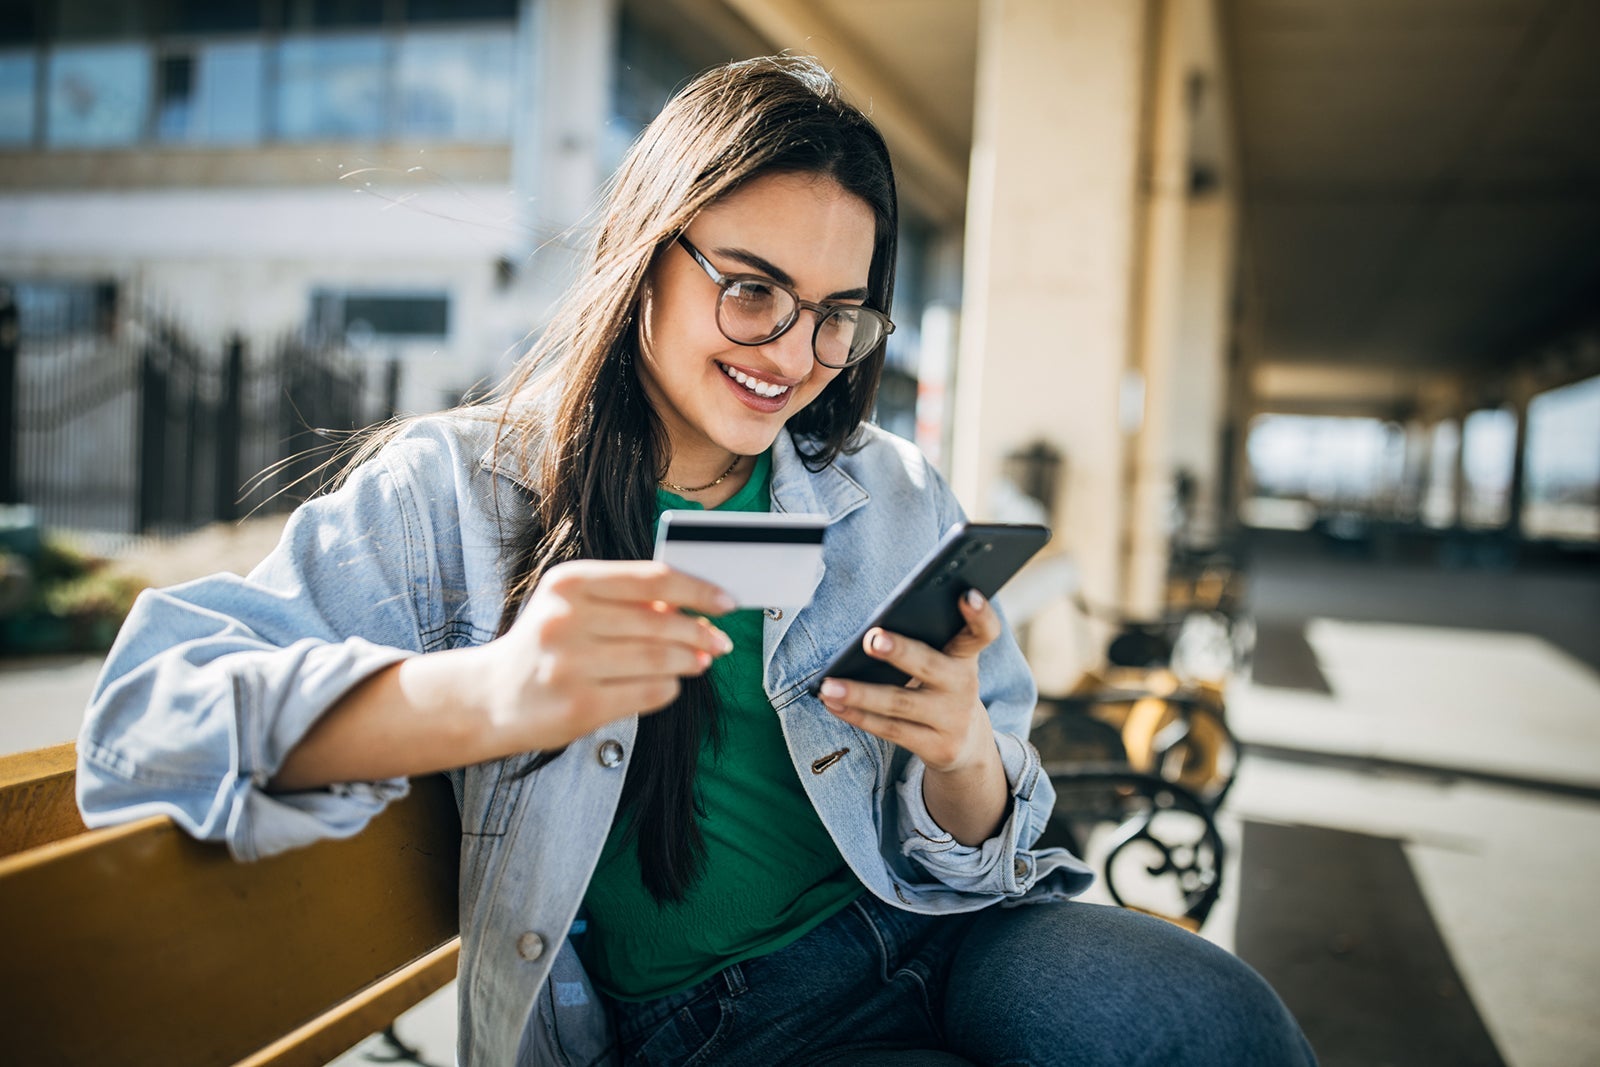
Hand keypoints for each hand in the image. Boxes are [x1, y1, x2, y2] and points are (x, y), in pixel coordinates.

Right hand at [478, 560, 734, 752]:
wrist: (491, 697)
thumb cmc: (548, 644)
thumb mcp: (575, 606)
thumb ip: (627, 600)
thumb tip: (695, 606)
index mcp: (569, 583)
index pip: (651, 579)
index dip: (698, 590)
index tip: (728, 602)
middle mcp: (565, 619)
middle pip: (659, 622)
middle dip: (700, 632)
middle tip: (721, 642)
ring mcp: (570, 665)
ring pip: (657, 660)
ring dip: (689, 661)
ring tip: (701, 661)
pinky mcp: (578, 707)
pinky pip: (647, 694)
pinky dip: (668, 688)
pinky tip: (671, 684)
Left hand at [817, 588, 1000, 773]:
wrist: (968, 745)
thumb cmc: (942, 688)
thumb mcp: (946, 664)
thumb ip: (923, 646)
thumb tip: (868, 637)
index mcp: (966, 656)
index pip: (983, 632)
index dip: (980, 614)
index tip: (967, 594)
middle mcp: (964, 686)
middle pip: (931, 665)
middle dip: (900, 651)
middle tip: (871, 639)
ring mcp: (952, 719)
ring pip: (901, 703)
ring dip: (860, 693)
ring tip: (828, 685)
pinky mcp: (937, 747)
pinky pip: (891, 730)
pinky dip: (858, 716)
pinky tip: (833, 704)